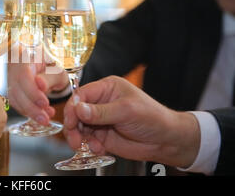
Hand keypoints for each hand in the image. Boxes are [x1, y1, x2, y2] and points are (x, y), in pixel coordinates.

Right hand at [63, 76, 199, 168]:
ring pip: (79, 126)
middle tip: (75, 139)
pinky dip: (89, 145)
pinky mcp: (101, 134)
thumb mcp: (126, 111)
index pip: (82, 94)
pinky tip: (99, 148)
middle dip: (73, 125)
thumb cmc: (152, 118)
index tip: (71, 121)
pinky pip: (87, 139)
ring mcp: (100, 119)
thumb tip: (79, 109)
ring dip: (79, 137)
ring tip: (88, 146)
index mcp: (107, 88)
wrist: (165, 141)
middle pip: (76, 111)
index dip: (73, 107)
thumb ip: (101, 111)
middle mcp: (101, 102)